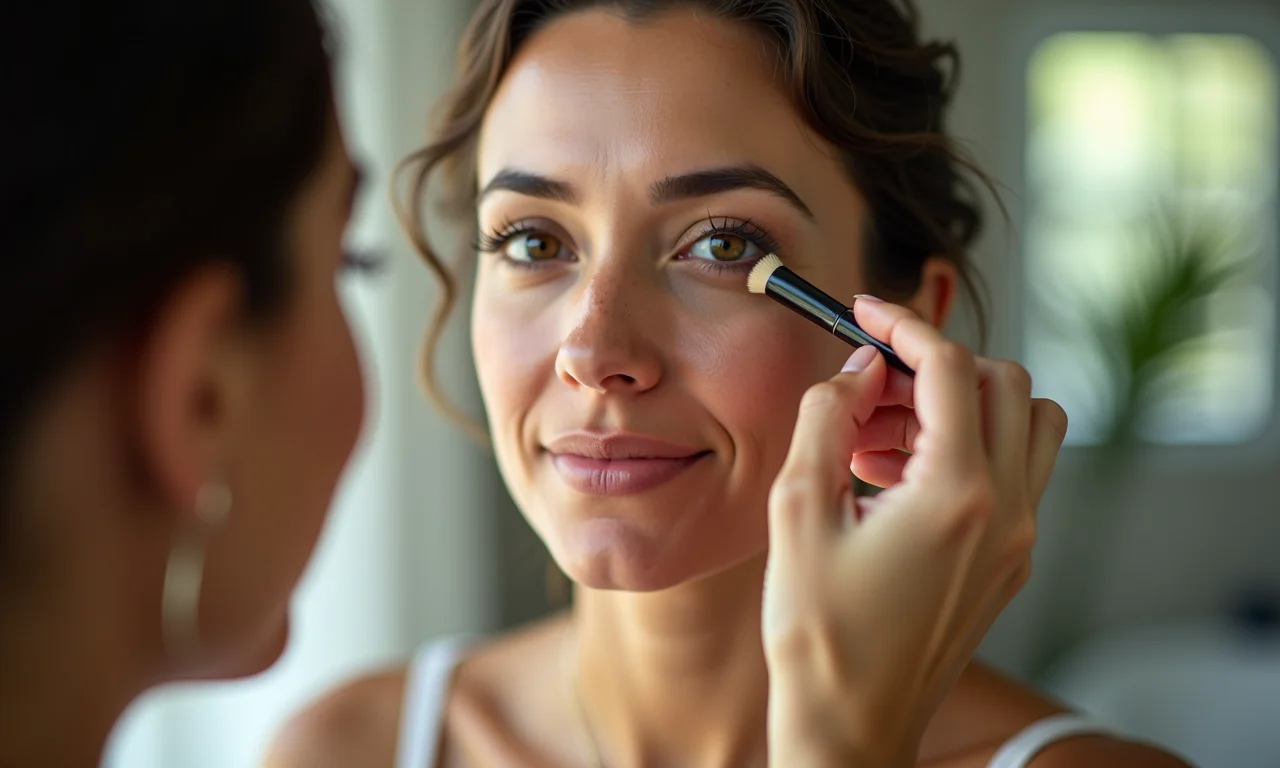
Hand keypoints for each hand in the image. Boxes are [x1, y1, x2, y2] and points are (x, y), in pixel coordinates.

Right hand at [762, 297, 1067, 767]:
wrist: (849, 725)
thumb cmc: (818, 632)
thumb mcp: (799, 510)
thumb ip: (828, 419)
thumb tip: (856, 369)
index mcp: (958, 493)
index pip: (952, 367)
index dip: (903, 325)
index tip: (863, 310)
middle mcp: (1008, 510)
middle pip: (1004, 383)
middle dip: (934, 366)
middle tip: (866, 387)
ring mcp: (1018, 540)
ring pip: (1026, 424)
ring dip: (961, 406)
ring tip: (879, 438)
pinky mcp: (1009, 563)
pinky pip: (1014, 473)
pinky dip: (967, 450)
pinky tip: (894, 480)